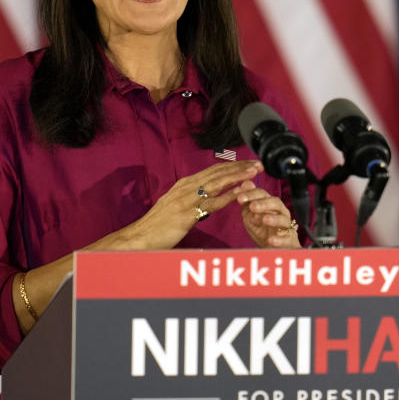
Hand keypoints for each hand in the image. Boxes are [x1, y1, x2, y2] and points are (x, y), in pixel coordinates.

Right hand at [127, 160, 263, 249]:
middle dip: (240, 167)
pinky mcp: (188, 214)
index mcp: (185, 184)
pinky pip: (211, 204)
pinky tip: (240, 193)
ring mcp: (187, 199)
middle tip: (258, 164)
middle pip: (218, 172)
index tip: (248, 163)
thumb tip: (204, 196)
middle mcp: (187, 187)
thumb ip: (190, 198)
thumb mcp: (175, 204)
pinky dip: (227, 197)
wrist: (140, 235)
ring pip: (217, 183)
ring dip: (237, 176)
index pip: (214, 170)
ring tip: (253, 172)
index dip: (232, 166)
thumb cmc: (157, 223)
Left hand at [237, 181, 301, 247]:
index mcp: (270, 205)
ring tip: (264, 220)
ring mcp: (286, 227)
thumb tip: (245, 183)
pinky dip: (279, 239)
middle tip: (252, 207)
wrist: (273, 249)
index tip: (239, 198)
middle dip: (264, 204)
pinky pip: (286, 239)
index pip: (262, 194)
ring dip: (274, 219)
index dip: (251, 194)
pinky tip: (271, 240)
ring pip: (283, 220)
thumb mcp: (250, 216)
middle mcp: (280, 212)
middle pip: (275, 203)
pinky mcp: (289, 241)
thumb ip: (247, 202)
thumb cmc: (262, 230)